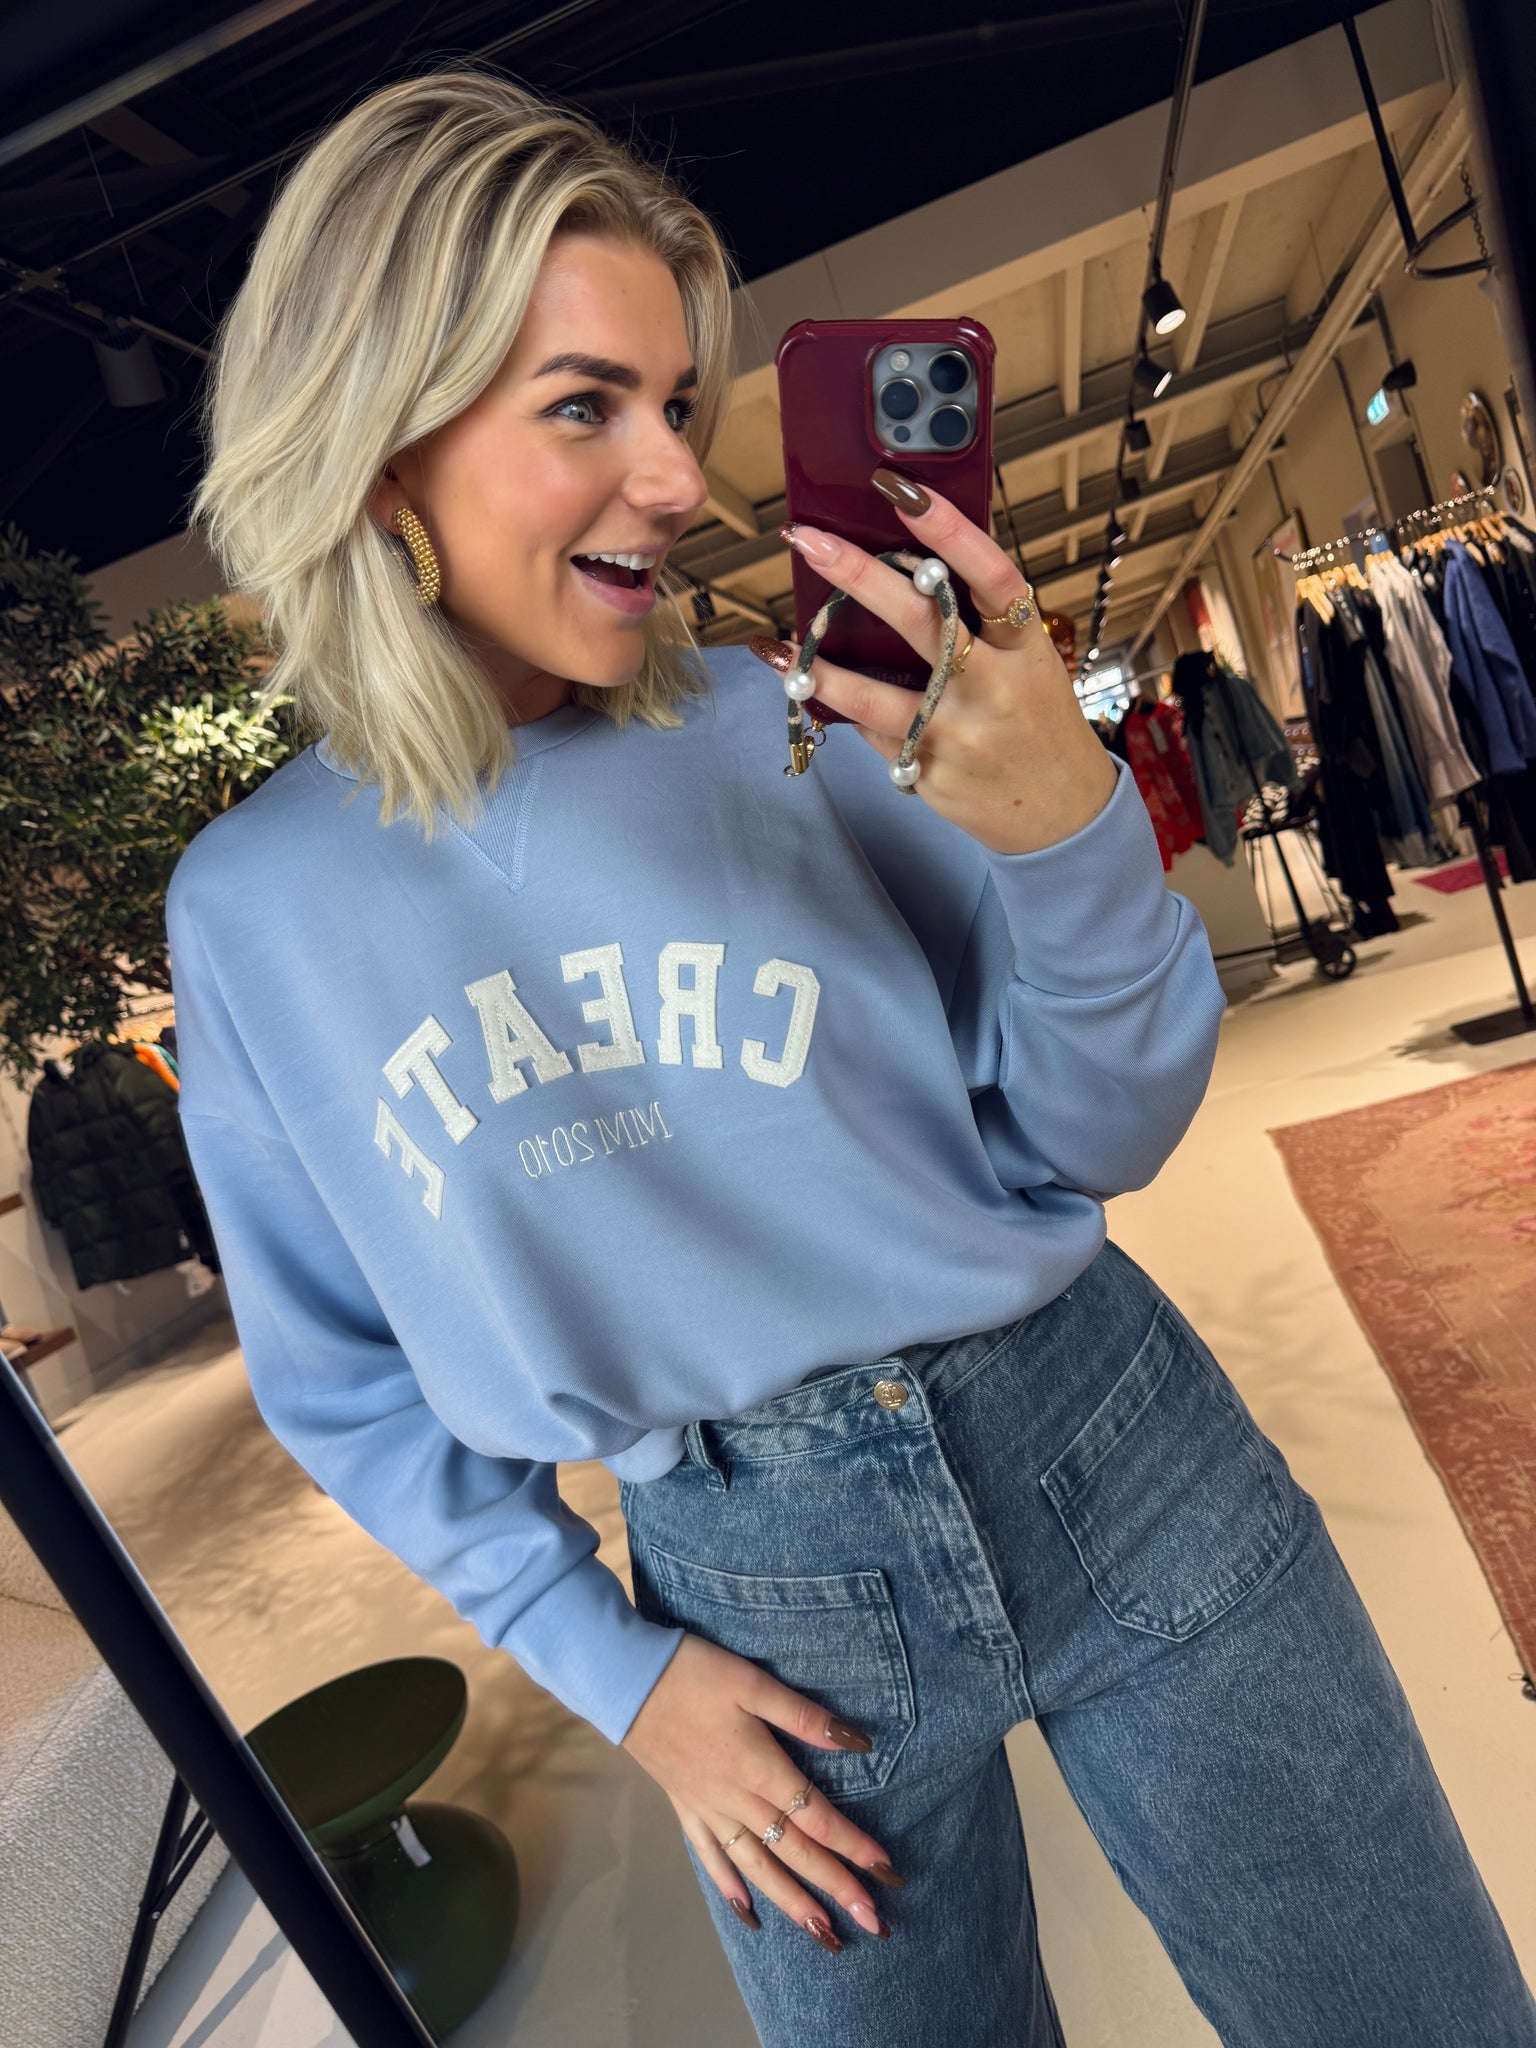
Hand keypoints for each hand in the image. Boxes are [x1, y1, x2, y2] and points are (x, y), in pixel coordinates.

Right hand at [620, 1632, 904, 1948]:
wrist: (625, 1682)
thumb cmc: (693, 1674)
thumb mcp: (752, 1682)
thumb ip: (803, 1716)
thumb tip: (857, 1743)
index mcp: (759, 1768)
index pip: (817, 1817)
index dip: (854, 1846)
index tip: (887, 1871)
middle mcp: (737, 1801)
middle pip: (794, 1852)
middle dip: (837, 1888)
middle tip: (875, 1923)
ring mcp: (708, 1810)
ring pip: (757, 1868)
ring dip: (793, 1903)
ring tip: (824, 1935)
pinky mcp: (684, 1809)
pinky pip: (711, 1859)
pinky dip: (731, 1890)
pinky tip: (749, 1913)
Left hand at [770, 470, 1116, 855]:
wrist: (1064, 814)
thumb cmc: (1038, 723)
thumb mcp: (1030, 664)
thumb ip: (980, 627)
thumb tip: (906, 571)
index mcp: (1026, 647)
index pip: (992, 576)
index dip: (950, 530)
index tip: (903, 490)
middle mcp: (994, 687)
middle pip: (922, 622)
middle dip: (859, 576)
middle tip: (808, 539)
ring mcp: (959, 735)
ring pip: (876, 697)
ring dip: (821, 668)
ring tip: (778, 646)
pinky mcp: (930, 774)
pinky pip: (875, 737)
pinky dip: (844, 711)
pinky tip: (811, 691)